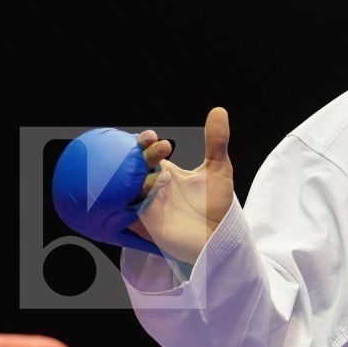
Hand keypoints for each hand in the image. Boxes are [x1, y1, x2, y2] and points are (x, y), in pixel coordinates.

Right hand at [130, 108, 234, 263]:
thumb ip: (216, 140)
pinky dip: (135, 202)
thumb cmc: (216, 205)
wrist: (219, 236)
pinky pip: (128, 210)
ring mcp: (146, 205)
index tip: (152, 137)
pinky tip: (148, 197)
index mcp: (164, 171)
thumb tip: (219, 110)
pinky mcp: (144, 224)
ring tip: (164, 177)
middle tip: (161, 149)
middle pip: (134, 166)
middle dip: (143, 156)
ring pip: (130, 187)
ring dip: (143, 180)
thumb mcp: (218, 168)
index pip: (145, 152)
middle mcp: (152, 186)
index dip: (145, 142)